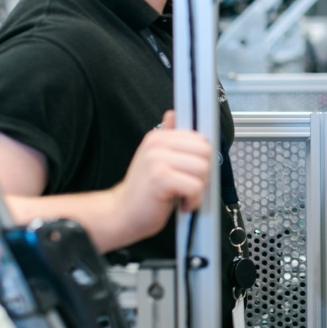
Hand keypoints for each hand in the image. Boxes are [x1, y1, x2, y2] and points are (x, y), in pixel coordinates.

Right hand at [108, 111, 212, 245]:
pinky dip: (193, 200)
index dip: (202, 160)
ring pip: (203, 169)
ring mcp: (157, 160)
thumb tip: (173, 114)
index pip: (200, 139)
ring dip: (198, 189)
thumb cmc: (144, 191)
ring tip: (183, 195)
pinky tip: (182, 204)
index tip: (190, 174)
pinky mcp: (160, 178)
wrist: (121, 213)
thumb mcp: (155, 160)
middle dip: (203, 173)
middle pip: (205, 152)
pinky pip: (195, 186)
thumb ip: (169, 139)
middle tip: (188, 185)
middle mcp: (157, 145)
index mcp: (158, 137)